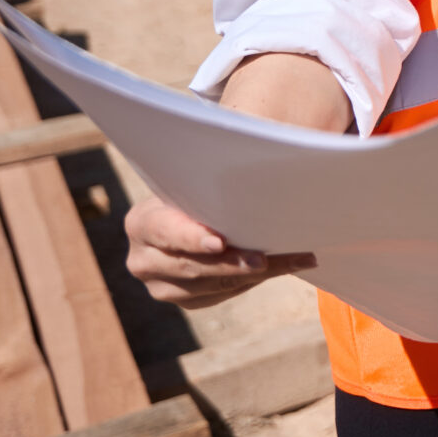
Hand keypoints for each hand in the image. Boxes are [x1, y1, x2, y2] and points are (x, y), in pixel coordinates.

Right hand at [123, 50, 347, 306]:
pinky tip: (288, 263)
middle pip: (191, 267)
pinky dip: (255, 281)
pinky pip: (222, 294)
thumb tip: (256, 136)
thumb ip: (215, 168)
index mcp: (141, 223)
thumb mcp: (199, 173)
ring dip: (254, 274)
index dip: (191, 238)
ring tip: (296, 258)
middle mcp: (143, 259)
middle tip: (264, 259)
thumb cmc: (199, 183)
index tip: (219, 242)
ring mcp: (161, 285)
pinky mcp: (187, 299)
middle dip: (231, 263)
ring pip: (211, 285)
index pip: (164, 232)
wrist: (194, 209)